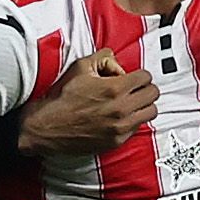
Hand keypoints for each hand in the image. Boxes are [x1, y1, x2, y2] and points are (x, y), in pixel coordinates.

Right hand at [18, 48, 157, 156]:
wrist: (47, 126)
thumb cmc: (62, 96)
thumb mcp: (80, 68)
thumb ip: (103, 58)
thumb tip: (117, 62)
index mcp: (115, 88)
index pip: (146, 77)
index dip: (139, 75)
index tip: (132, 78)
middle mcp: (122, 109)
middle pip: (153, 94)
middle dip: (145, 88)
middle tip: (135, 89)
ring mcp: (121, 127)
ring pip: (151, 112)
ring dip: (144, 105)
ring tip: (132, 103)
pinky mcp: (117, 141)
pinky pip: (137, 128)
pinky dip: (133, 120)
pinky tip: (120, 117)